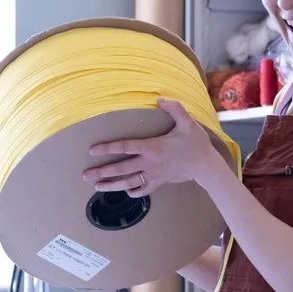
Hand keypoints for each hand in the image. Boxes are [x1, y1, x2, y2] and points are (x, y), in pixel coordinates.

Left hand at [85, 99, 226, 196]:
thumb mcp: (188, 123)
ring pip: (128, 183)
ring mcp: (153, 175)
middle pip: (121, 169)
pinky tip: (124, 192)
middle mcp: (149, 163)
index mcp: (152, 147)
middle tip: (85, 175)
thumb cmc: (196, 144)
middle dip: (102, 172)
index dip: (108, 148)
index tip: (92, 150)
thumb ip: (175, 109)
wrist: (206, 166)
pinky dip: (132, 192)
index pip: (125, 147)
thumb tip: (160, 99)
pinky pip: (143, 190)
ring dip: (112, 185)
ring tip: (97, 187)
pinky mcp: (159, 182)